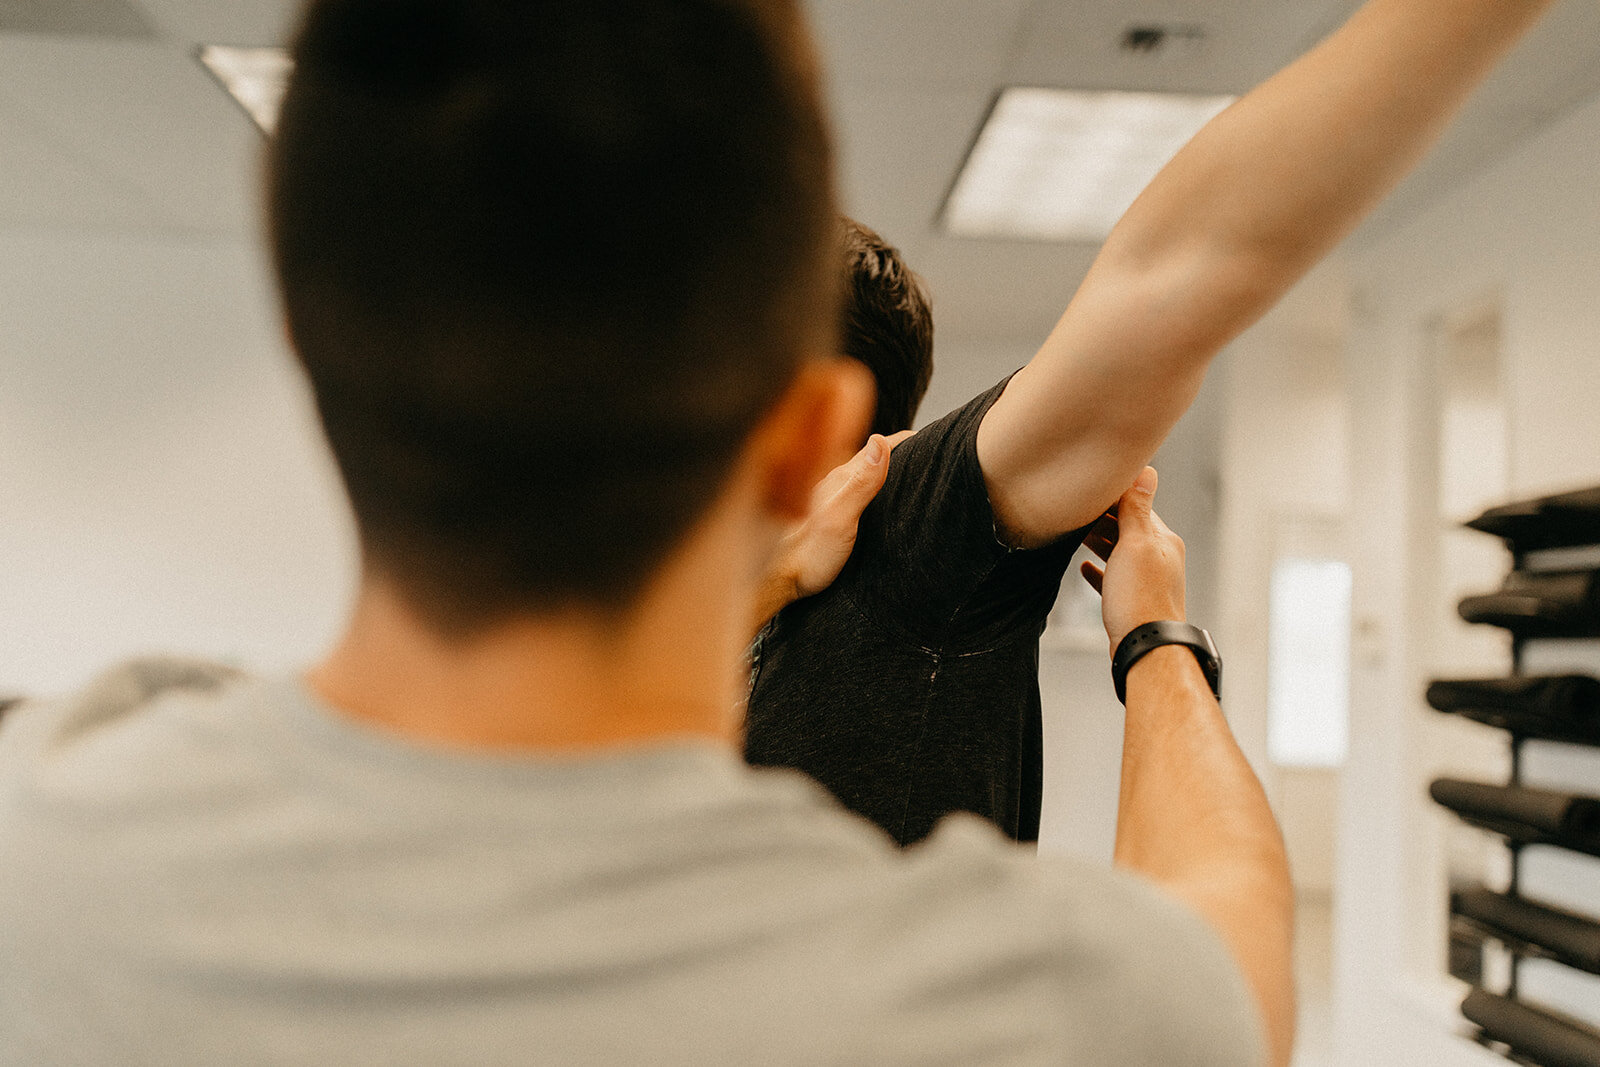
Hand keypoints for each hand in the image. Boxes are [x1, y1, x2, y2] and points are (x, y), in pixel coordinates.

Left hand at [754, 429, 913, 629]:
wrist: (775, 581)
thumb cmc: (806, 556)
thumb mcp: (839, 519)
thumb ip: (860, 483)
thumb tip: (880, 440)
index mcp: (839, 476)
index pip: (878, 446)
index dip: (905, 441)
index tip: (931, 439)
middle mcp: (832, 481)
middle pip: (870, 455)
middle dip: (897, 449)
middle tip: (926, 450)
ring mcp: (827, 495)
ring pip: (859, 470)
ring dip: (882, 466)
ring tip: (907, 470)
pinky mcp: (824, 512)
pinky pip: (852, 488)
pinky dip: (869, 483)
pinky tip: (874, 495)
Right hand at [1079, 467, 1186, 653]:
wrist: (1146, 647)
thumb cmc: (1140, 597)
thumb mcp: (1136, 545)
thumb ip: (1137, 509)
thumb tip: (1146, 470)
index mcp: (1163, 540)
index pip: (1137, 505)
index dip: (1112, 495)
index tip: (1088, 486)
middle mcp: (1158, 557)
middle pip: (1127, 528)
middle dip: (1102, 517)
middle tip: (1074, 506)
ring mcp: (1145, 580)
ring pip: (1118, 552)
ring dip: (1098, 541)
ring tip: (1074, 531)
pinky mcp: (1131, 601)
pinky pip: (1113, 578)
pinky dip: (1099, 570)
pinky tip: (1084, 568)